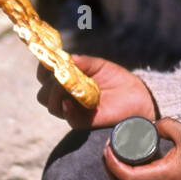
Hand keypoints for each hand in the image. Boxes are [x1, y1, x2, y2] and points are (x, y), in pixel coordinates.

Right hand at [36, 54, 157, 129]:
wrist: (137, 96)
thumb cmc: (117, 79)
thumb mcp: (99, 65)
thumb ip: (83, 62)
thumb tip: (66, 58)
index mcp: (66, 80)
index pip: (44, 76)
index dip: (43, 69)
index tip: (49, 62)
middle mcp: (65, 96)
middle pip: (43, 94)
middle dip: (49, 85)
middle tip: (60, 77)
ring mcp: (73, 109)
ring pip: (51, 105)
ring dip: (55, 95)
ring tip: (67, 87)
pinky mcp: (83, 121)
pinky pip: (68, 118)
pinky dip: (66, 110)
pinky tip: (70, 102)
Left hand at [102, 118, 180, 179]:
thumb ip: (165, 125)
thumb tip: (150, 124)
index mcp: (160, 177)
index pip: (124, 175)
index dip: (110, 162)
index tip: (108, 145)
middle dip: (108, 169)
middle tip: (107, 149)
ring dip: (117, 175)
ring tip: (116, 155)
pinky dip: (128, 178)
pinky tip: (132, 162)